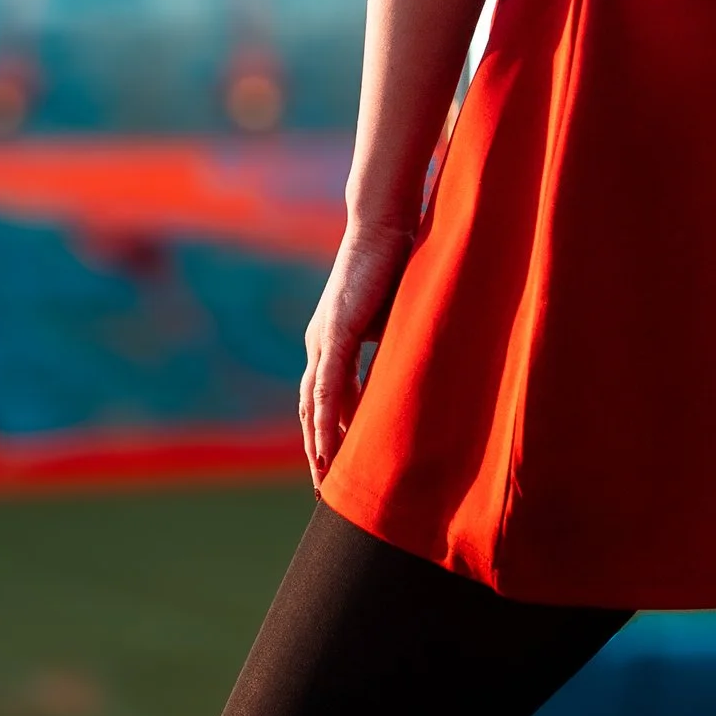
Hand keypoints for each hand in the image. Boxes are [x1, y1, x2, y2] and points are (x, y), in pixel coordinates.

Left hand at [299, 210, 417, 485]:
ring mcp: (323, 338)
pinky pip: (327, 385)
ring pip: (315, 404)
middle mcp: (319, 344)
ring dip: (318, 443)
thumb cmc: (395, 268)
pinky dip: (327, 417)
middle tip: (324, 490)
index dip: (327, 434)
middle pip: (311, 409)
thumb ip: (391, 353)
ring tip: (324, 478)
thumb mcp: (394, 323)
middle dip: (317, 450)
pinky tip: (328, 444)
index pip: (324, 399)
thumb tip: (404, 383)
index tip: (334, 469)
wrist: (385, 226)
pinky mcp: (335, 331)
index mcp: (331, 341)